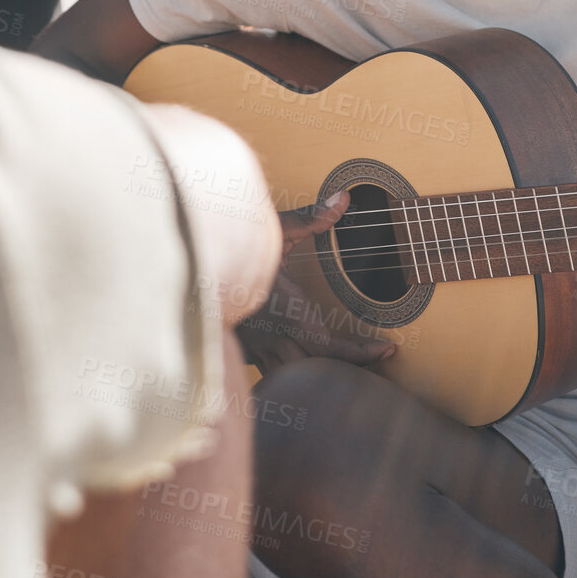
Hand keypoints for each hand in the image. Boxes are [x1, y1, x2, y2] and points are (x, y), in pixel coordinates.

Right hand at [235, 190, 396, 375]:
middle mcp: (273, 336)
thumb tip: (344, 198)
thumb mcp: (274, 228)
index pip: (330, 347)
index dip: (361, 354)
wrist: (190, 267)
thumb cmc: (235, 245)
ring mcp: (257, 348)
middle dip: (349, 369)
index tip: (386, 347)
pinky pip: (274, 375)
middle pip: (318, 370)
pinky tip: (310, 368)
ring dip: (322, 377)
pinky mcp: (245, 352)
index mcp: (286, 311)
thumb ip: (311, 217)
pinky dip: (296, 376)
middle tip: (378, 358)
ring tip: (352, 369)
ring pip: (295, 378)